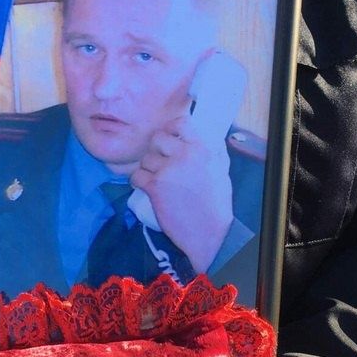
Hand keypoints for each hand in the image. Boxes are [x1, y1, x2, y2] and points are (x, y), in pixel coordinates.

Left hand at [129, 53, 234, 272]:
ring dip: (147, 169)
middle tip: (161, 166)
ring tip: (159, 182)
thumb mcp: (220, 168)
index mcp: (204, 147)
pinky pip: (136, 176)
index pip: (180, 123)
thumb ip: (209, 148)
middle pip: (157, 138)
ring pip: (145, 159)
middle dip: (155, 151)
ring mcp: (169, 169)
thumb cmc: (216, 203)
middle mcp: (186, 153)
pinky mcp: (155, 186)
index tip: (168, 140)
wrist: (210, 233)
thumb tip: (198, 131)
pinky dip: (139, 183)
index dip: (170, 131)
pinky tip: (148, 190)